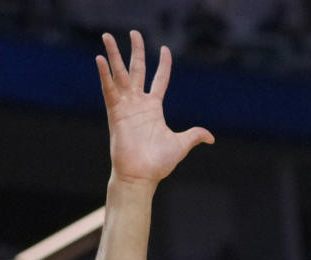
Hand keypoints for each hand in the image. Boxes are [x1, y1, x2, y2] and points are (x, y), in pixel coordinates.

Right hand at [96, 31, 213, 186]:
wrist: (141, 176)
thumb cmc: (158, 163)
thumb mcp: (180, 144)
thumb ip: (194, 135)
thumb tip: (210, 137)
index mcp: (154, 108)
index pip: (159, 79)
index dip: (163, 64)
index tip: (165, 50)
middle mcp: (139, 103)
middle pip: (137, 69)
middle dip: (136, 50)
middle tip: (134, 33)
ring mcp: (126, 106)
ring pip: (120, 74)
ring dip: (113, 55)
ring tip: (107, 36)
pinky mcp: (115, 112)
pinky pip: (108, 89)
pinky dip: (104, 74)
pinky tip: (100, 59)